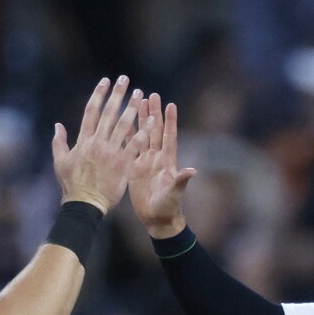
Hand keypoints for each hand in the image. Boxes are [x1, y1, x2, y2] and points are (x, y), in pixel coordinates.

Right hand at [52, 76, 145, 214]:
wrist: (84, 205)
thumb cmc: (71, 185)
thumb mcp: (60, 162)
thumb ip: (59, 142)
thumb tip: (57, 125)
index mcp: (83, 140)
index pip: (91, 111)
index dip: (98, 94)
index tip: (105, 81)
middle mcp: (98, 142)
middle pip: (109, 113)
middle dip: (117, 94)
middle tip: (125, 79)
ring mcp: (111, 153)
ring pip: (124, 125)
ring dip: (132, 108)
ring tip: (139, 94)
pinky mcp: (123, 164)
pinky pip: (135, 145)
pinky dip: (144, 133)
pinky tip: (152, 121)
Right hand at [129, 92, 196, 238]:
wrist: (158, 219)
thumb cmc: (169, 207)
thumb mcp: (175, 193)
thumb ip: (181, 181)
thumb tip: (193, 170)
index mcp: (167, 162)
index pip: (169, 137)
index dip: (170, 121)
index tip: (170, 104)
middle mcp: (157, 158)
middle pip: (155, 130)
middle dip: (153, 113)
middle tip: (150, 94)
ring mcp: (145, 162)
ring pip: (142, 135)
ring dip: (140, 119)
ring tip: (136, 102)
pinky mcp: (135, 168)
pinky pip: (130, 148)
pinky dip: (127, 135)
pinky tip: (120, 123)